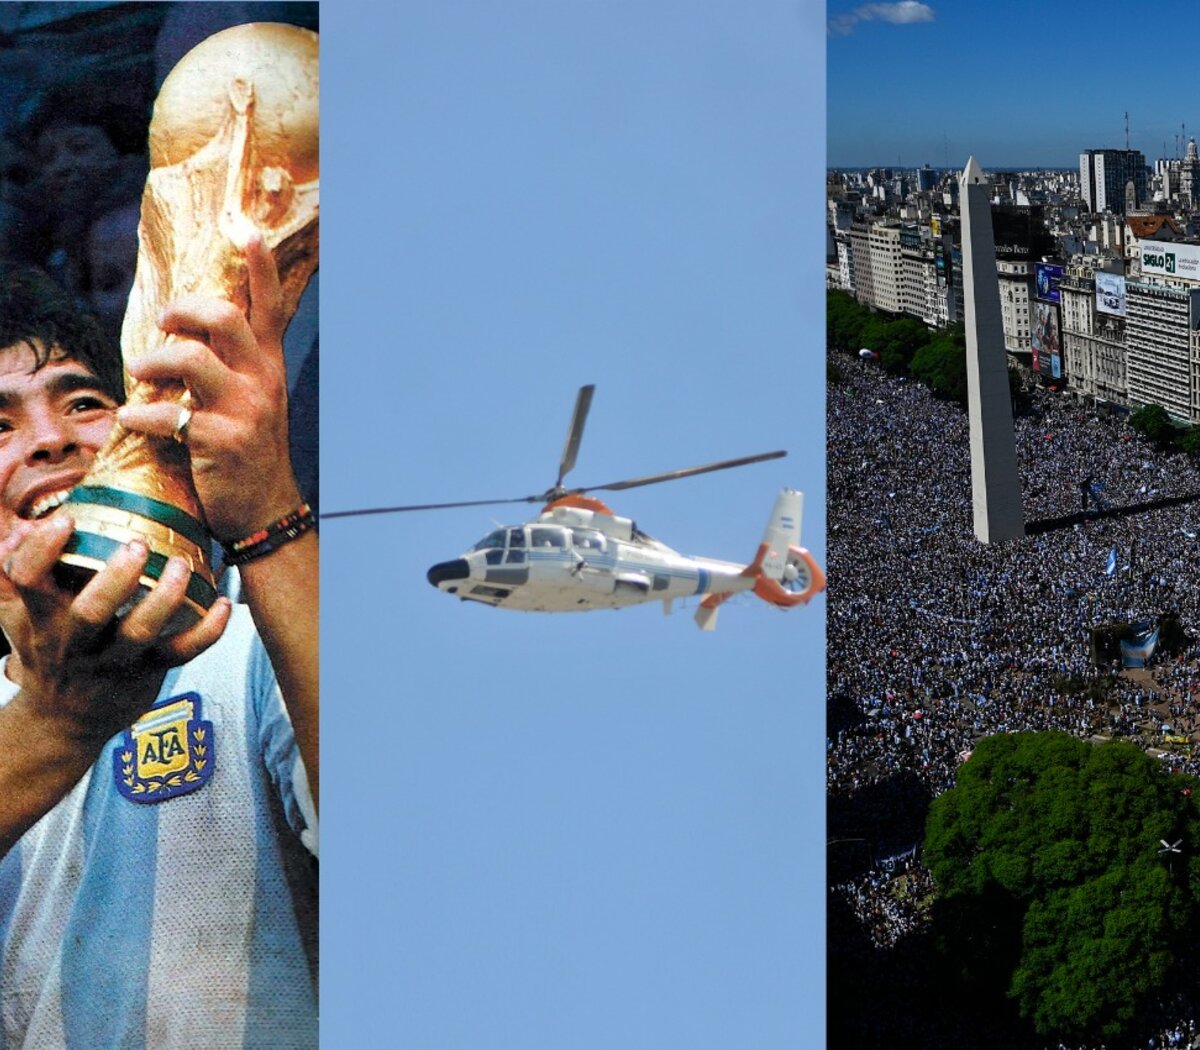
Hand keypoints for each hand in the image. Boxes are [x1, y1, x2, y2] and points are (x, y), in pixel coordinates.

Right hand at [0, 514, 229, 747]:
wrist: (62, 721)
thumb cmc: (47, 651)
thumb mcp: (20, 616)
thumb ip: (16, 573)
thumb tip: (26, 528)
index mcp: (41, 618)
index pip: (29, 581)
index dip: (43, 551)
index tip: (65, 520)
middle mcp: (76, 642)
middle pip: (91, 612)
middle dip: (115, 578)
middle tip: (138, 545)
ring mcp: (114, 660)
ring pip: (140, 633)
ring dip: (165, 598)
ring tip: (181, 565)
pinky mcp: (148, 673)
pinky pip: (182, 653)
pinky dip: (208, 630)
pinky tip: (225, 603)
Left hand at [117, 233, 300, 539]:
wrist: (267, 508)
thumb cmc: (251, 449)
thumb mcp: (255, 398)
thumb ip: (234, 360)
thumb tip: (188, 325)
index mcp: (269, 365)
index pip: (269, 304)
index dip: (259, 263)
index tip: (242, 225)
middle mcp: (262, 380)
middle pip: (222, 317)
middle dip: (179, 312)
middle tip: (162, 327)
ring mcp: (244, 410)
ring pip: (190, 358)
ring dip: (152, 362)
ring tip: (142, 375)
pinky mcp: (221, 440)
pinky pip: (168, 415)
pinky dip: (141, 414)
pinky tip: (134, 418)